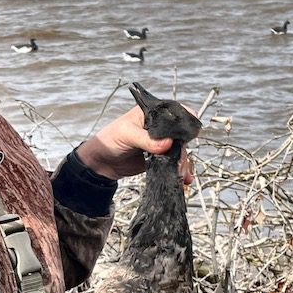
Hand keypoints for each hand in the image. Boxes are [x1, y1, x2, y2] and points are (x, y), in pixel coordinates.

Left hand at [75, 104, 193, 184]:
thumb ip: (146, 139)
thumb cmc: (109, 140)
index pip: (174, 113)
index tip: (190, 133)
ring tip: (180, 173)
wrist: (101, 163)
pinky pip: (173, 163)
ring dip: (182, 162)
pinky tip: (183, 179)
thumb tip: (167, 144)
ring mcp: (161, 143)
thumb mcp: (126, 135)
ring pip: (179, 151)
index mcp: (152, 114)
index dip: (185, 121)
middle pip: (180, 135)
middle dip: (183, 149)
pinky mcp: (160, 158)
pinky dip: (179, 171)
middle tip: (179, 161)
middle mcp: (159, 127)